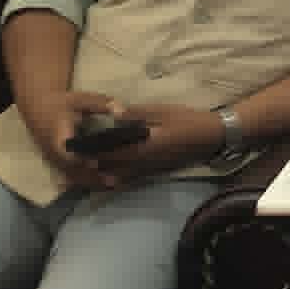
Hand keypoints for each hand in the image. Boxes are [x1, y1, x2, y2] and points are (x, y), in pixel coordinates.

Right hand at [19, 90, 124, 191]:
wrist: (38, 109)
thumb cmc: (61, 103)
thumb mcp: (80, 99)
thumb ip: (101, 104)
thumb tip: (121, 110)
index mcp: (58, 138)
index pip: (68, 154)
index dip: (81, 161)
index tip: (97, 164)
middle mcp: (54, 154)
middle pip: (72, 171)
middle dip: (92, 176)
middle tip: (115, 180)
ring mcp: (54, 161)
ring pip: (72, 177)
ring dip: (91, 182)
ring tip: (114, 184)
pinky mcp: (57, 164)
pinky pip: (71, 177)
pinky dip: (86, 181)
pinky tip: (104, 184)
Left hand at [92, 103, 227, 186]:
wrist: (212, 137)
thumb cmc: (188, 121)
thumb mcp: (162, 112)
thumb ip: (136, 114)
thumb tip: (113, 113)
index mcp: (142, 147)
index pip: (110, 152)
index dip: (92, 151)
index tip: (77, 147)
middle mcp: (142, 163)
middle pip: (112, 166)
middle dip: (95, 164)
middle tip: (79, 157)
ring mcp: (150, 169)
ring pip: (120, 175)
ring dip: (105, 171)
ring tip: (90, 167)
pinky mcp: (156, 171)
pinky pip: (132, 176)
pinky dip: (120, 175)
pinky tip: (113, 171)